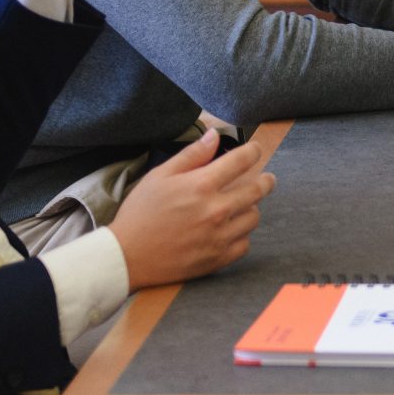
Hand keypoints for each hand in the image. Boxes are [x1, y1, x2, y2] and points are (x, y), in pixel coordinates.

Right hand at [108, 131, 274, 289]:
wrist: (126, 257)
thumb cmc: (140, 213)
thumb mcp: (160, 175)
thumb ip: (192, 154)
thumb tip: (215, 135)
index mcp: (201, 185)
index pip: (242, 161)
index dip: (253, 151)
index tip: (256, 150)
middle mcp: (215, 210)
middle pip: (257, 189)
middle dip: (265, 180)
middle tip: (266, 178)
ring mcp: (218, 237)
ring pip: (253, 217)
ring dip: (250, 208)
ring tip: (242, 205)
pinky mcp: (217, 259)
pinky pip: (244, 244)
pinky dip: (241, 235)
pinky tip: (231, 230)